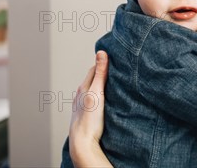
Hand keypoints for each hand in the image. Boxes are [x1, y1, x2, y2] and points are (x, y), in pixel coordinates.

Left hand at [68, 51, 111, 166]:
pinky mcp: (86, 115)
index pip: (94, 69)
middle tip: (116, 68)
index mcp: (83, 87)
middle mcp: (81, 94)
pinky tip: (104, 101)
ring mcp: (82, 105)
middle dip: (103, 72)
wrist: (82, 143)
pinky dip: (99, 96)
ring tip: (112, 83)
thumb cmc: (89, 119)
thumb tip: (101, 52)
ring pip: (92, 90)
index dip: (104, 62)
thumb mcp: (97, 93)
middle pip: (93, 79)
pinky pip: (93, 100)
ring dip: (101, 85)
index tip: (115, 58)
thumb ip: (100, 74)